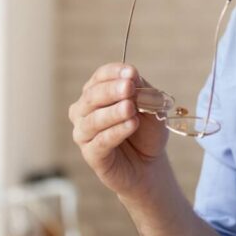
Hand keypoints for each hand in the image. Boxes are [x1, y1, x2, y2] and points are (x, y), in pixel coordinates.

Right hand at [69, 63, 169, 199]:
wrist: (149, 163)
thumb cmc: (146, 131)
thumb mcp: (151, 106)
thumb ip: (142, 91)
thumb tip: (132, 77)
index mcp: (97, 93)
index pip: (100, 77)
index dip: (114, 73)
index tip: (131, 72)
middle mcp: (85, 111)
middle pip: (92, 96)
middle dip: (111, 90)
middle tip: (128, 87)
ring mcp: (85, 133)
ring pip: (93, 120)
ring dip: (113, 112)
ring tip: (131, 108)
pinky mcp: (91, 154)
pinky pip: (101, 141)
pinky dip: (117, 131)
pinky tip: (131, 125)